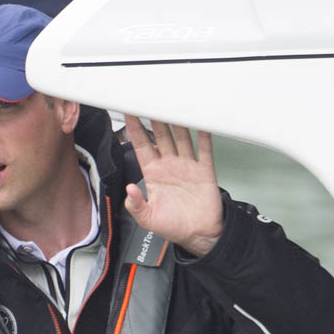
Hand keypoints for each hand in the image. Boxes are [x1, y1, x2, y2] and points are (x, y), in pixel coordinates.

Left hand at [123, 117, 222, 257]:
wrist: (199, 234)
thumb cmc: (173, 227)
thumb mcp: (148, 219)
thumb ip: (136, 205)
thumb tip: (129, 191)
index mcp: (154, 175)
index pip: (141, 147)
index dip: (135, 130)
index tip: (129, 114)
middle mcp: (169, 166)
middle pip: (160, 136)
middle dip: (154, 118)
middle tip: (150, 99)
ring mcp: (187, 166)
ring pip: (181, 136)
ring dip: (176, 121)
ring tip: (172, 103)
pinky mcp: (204, 169)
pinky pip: (204, 148)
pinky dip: (203, 134)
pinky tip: (200, 120)